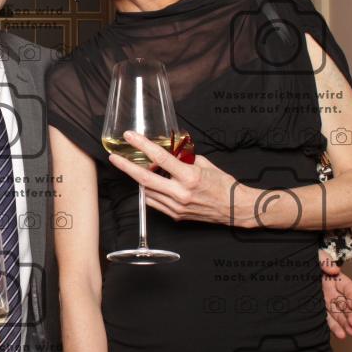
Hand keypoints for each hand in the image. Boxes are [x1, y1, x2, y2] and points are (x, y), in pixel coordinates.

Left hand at [107, 131, 244, 225]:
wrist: (236, 208)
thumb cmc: (223, 184)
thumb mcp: (205, 164)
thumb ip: (184, 158)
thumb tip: (170, 151)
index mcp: (189, 177)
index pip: (160, 158)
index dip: (142, 145)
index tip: (130, 136)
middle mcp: (180, 193)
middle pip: (145, 179)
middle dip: (127, 167)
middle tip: (115, 158)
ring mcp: (176, 206)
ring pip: (147, 192)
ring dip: (139, 180)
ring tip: (135, 169)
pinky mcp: (176, 215)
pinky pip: (154, 203)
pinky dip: (149, 192)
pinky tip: (149, 184)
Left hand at [319, 250, 351, 338]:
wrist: (297, 267)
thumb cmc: (311, 261)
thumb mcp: (317, 256)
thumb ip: (325, 261)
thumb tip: (335, 270)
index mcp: (338, 280)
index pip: (348, 289)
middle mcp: (335, 293)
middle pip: (347, 305)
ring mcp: (328, 302)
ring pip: (339, 315)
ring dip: (346, 324)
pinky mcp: (319, 308)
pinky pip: (327, 318)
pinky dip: (334, 327)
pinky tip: (340, 335)